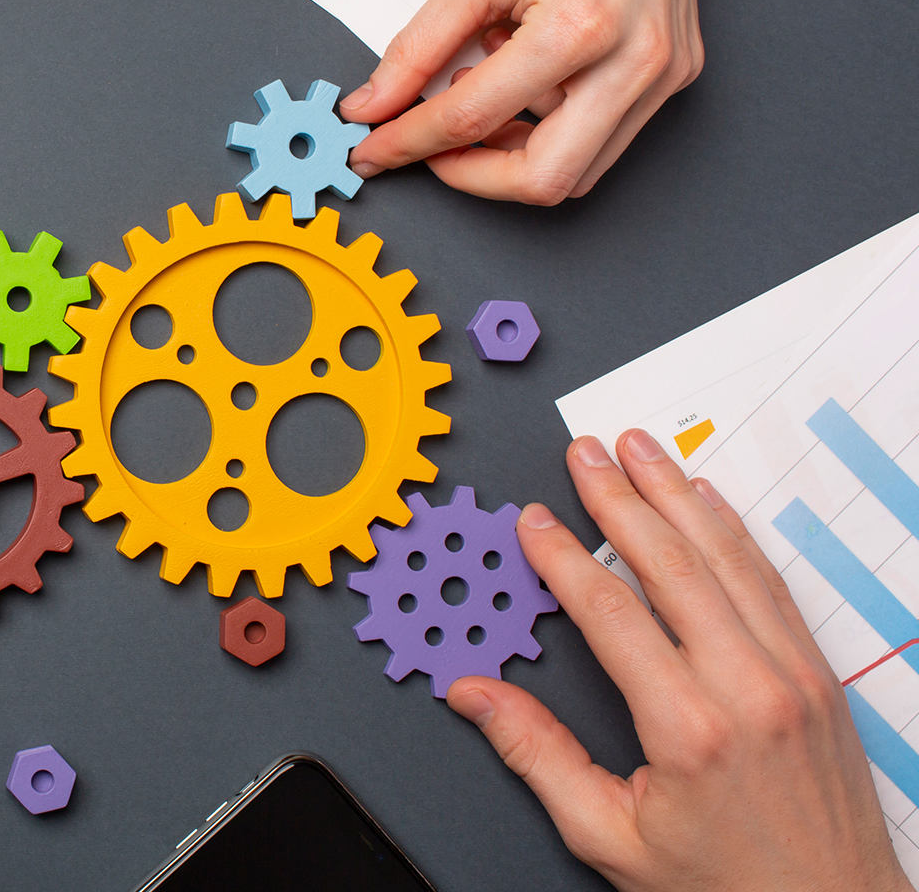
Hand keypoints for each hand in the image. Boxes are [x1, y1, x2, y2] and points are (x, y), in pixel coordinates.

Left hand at [340, 0, 727, 204]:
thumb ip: (418, 50)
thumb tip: (374, 104)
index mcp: (581, 27)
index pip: (475, 118)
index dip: (412, 142)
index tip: (375, 150)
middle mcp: (636, 61)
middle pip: (545, 179)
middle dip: (474, 175)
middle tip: (429, 148)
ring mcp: (664, 72)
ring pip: (580, 171)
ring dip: (515, 153)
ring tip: (481, 91)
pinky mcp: (675, 72)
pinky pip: (605, 135)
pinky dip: (551, 125)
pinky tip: (525, 76)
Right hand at [447, 431, 909, 891]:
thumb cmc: (724, 888)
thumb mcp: (608, 835)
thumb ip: (537, 756)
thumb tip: (475, 697)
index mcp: (688, 727)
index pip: (612, 613)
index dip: (565, 557)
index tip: (535, 521)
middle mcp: (748, 688)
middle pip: (673, 565)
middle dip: (623, 498)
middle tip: (588, 451)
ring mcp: (794, 676)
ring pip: (729, 560)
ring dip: (681, 495)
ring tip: (644, 449)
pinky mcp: (820, 678)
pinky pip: (771, 584)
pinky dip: (735, 534)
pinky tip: (710, 503)